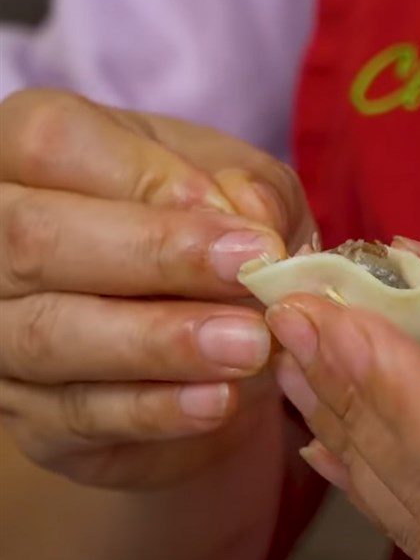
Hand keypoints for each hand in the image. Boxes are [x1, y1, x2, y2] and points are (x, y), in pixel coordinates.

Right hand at [0, 89, 315, 486]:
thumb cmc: (212, 238)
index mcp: (31, 153)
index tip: (246, 228)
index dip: (150, 182)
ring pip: (49, 335)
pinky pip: (75, 415)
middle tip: (251, 275)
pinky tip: (218, 400)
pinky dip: (154, 409)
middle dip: (155, 257)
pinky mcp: (28, 416)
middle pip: (36, 238)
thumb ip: (251, 188)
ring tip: (248, 345)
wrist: (209, 335)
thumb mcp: (242, 189)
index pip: (53, 143)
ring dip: (159, 342)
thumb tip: (251, 213)